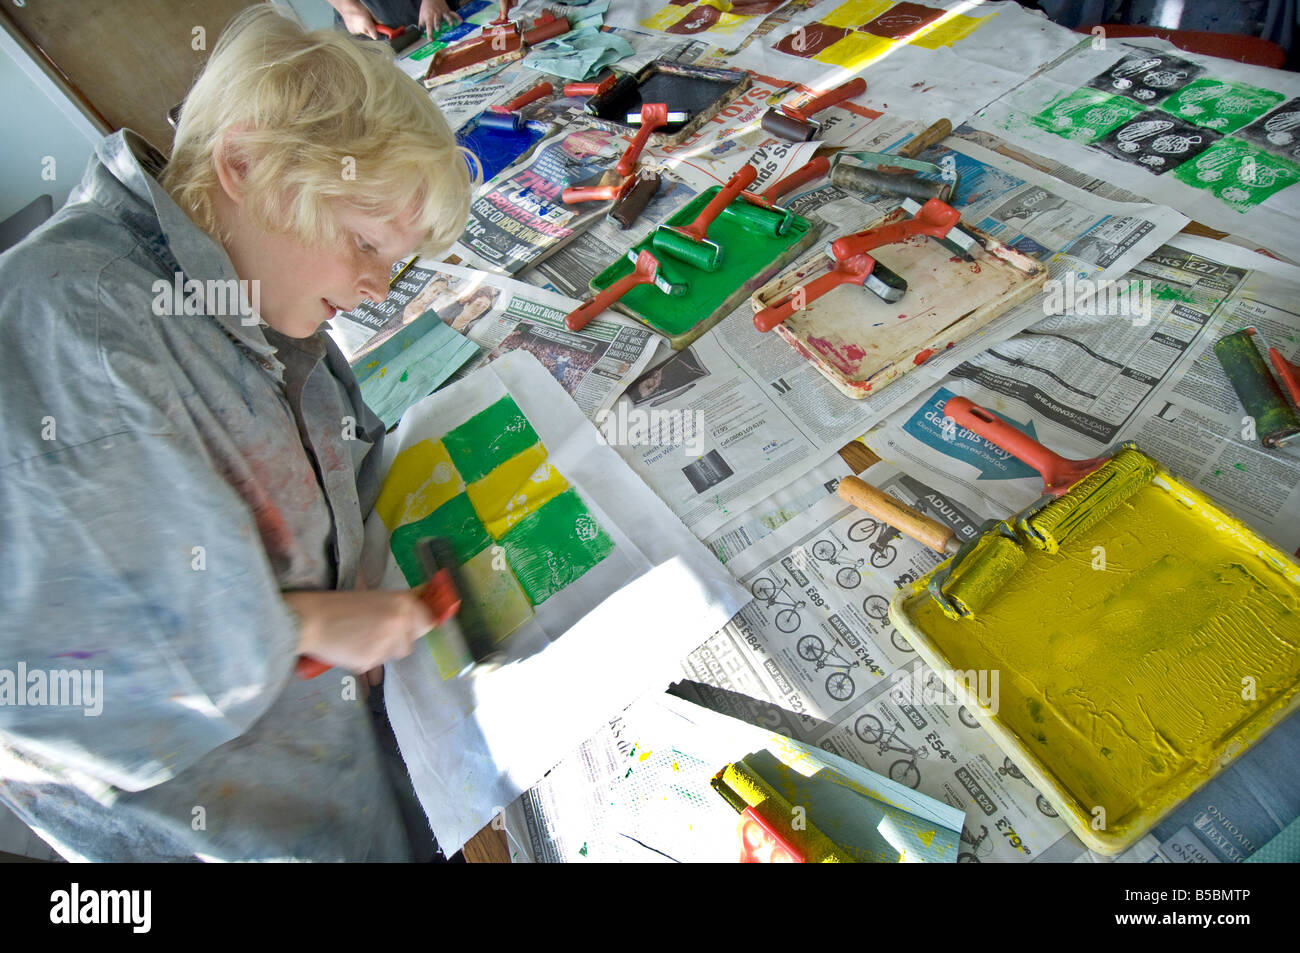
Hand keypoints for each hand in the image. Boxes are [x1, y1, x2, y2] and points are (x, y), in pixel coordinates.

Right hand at [286, 589, 434, 673]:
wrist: (312, 620)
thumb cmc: (339, 606)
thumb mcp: (375, 597)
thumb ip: (400, 606)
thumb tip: (422, 606)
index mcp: (403, 603)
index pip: (428, 621)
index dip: (420, 624)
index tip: (413, 627)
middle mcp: (400, 622)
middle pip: (412, 640)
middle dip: (399, 639)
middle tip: (377, 631)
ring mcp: (387, 643)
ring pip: (395, 653)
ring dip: (384, 649)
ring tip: (361, 638)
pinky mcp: (372, 660)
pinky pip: (377, 663)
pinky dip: (367, 657)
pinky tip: (352, 646)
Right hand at [333, 0, 380, 37]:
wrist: (346, 6)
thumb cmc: (359, 7)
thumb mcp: (370, 13)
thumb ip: (376, 21)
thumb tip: (381, 26)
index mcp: (368, 25)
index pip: (375, 36)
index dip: (377, 34)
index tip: (379, 31)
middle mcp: (362, 30)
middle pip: (369, 34)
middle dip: (370, 30)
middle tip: (368, 22)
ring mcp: (356, 31)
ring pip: (363, 32)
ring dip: (363, 28)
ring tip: (360, 20)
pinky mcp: (352, 31)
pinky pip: (357, 31)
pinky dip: (357, 28)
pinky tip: (355, 21)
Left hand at [419, 0, 461, 33]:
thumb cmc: (426, 8)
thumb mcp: (421, 16)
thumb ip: (421, 25)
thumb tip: (420, 33)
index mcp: (429, 17)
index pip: (429, 26)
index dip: (430, 33)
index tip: (431, 39)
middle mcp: (436, 15)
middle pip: (437, 20)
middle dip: (438, 24)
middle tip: (438, 29)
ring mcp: (442, 13)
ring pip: (446, 16)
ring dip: (448, 20)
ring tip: (451, 25)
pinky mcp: (447, 11)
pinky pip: (453, 14)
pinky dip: (457, 17)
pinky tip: (461, 21)